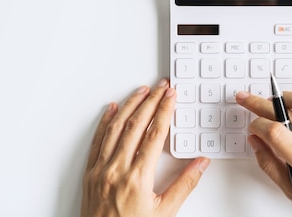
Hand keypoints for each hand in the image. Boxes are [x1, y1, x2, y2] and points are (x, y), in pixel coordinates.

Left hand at [82, 79, 209, 216]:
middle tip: (161, 87)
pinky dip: (104, 122)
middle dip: (150, 101)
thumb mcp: (164, 213)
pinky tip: (110, 110)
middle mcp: (116, 169)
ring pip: (115, 128)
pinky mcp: (90, 174)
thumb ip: (184, 185)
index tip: (171, 97)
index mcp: (137, 178)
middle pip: (135, 125)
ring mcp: (101, 170)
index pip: (154, 134)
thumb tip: (201, 163)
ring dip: (129, 106)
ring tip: (140, 91)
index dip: (164, 111)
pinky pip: (97, 141)